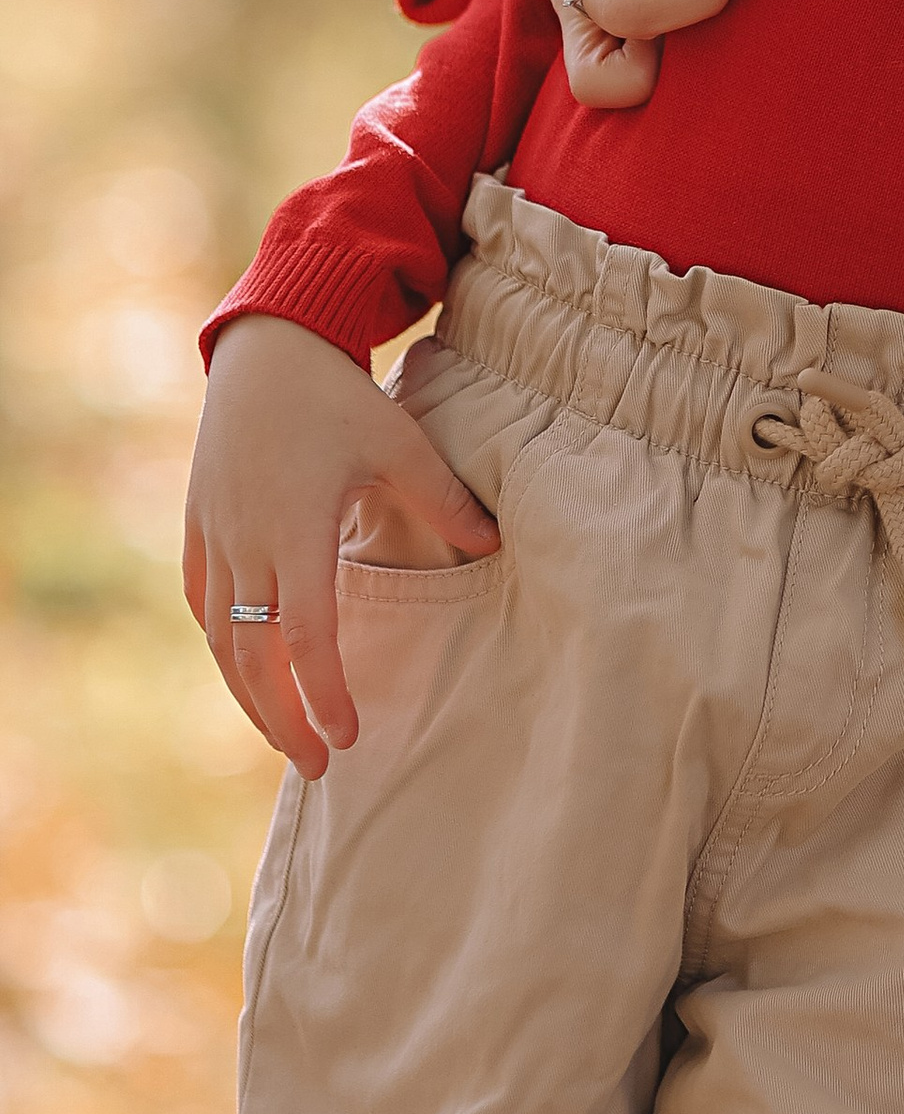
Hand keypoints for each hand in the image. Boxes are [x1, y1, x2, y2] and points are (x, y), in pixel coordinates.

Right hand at [184, 317, 501, 778]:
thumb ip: (444, 498)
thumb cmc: (337, 395)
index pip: (307, 637)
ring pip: (221, 640)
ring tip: (282, 735)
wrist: (267, 347)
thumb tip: (495, 542)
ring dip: (248, 695)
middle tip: (318, 766)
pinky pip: (201, 603)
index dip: (325, 694)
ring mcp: (214, 536)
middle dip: (283, 720)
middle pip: (254, 659)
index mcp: (296, 531)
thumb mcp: (399, 440)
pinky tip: (242, 670)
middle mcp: (246, 544)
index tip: (348, 737)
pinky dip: (221, 645)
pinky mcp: (197, 525)